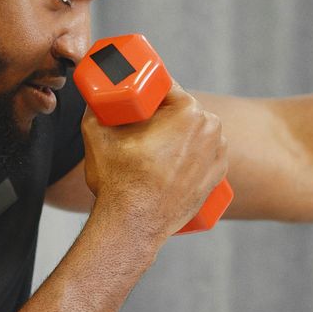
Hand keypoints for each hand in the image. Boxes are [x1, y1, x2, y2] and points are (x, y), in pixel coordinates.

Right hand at [81, 85, 230, 235]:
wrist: (134, 225)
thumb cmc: (118, 180)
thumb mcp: (96, 134)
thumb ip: (94, 108)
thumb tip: (94, 98)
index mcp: (188, 110)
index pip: (165, 87)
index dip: (146, 90)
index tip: (134, 101)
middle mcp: (211, 127)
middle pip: (180, 109)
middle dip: (160, 114)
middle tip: (136, 128)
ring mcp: (218, 152)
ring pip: (193, 131)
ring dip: (177, 133)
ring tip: (152, 149)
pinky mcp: (218, 174)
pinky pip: (202, 153)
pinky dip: (189, 154)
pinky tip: (169, 161)